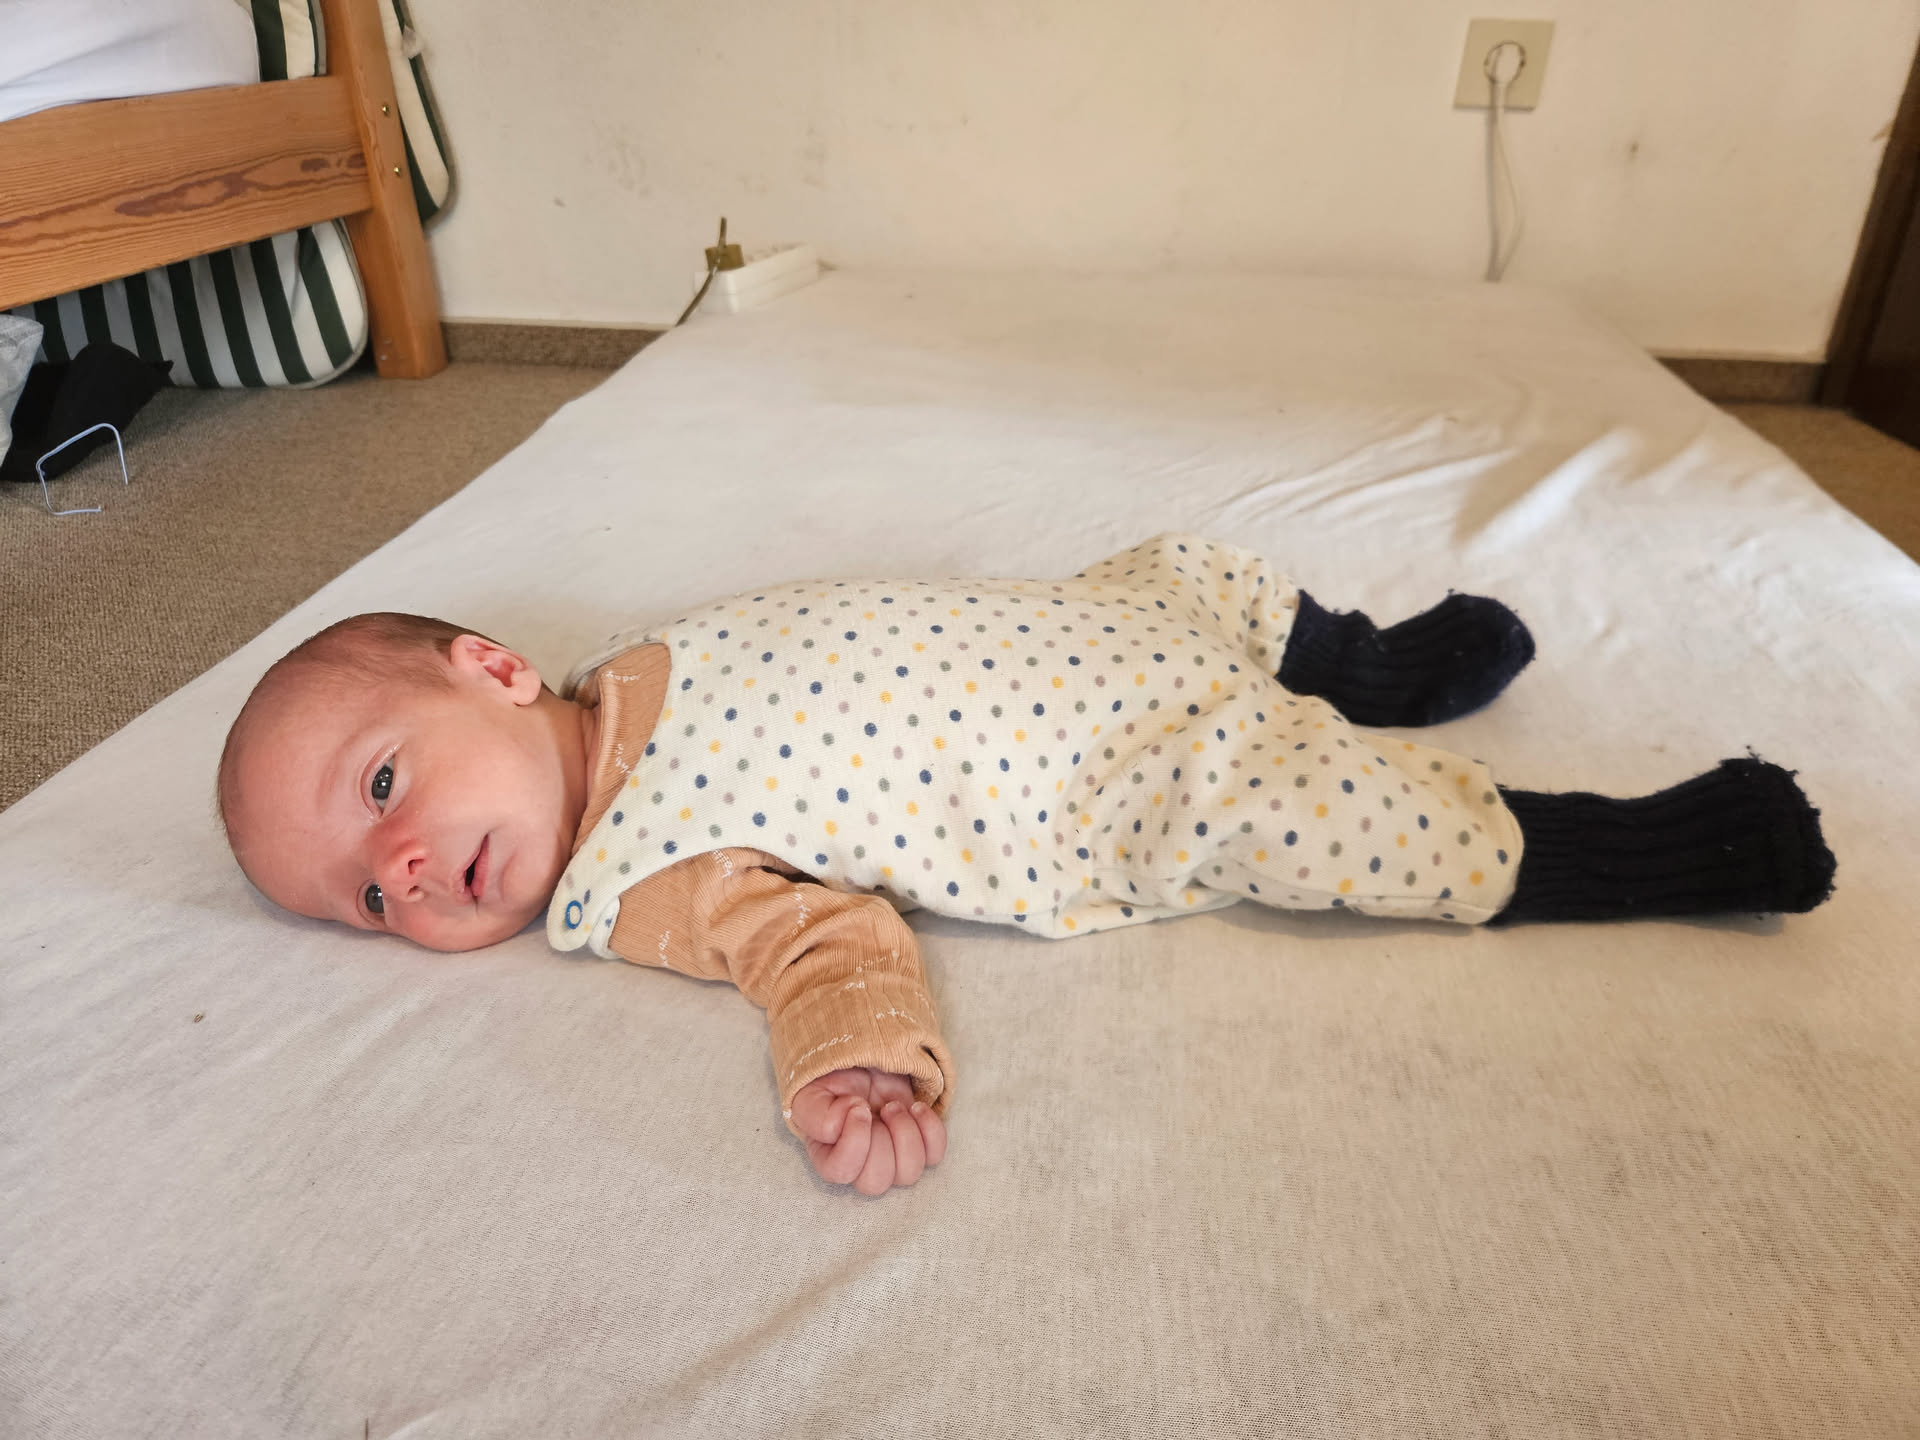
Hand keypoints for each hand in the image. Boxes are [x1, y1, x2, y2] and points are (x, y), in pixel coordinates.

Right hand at [789, 1067, 947, 1194]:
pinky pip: (934, 1155)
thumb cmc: (834, 1077)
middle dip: (882, 1141)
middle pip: (876, 1182)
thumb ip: (817, 1113)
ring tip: (894, 1106)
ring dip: (906, 1134)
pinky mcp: (919, 1144)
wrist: (863, 1060)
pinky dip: (931, 1130)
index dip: (854, 1141)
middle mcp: (860, 1165)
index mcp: (827, 1155)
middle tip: (879, 1109)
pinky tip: (916, 1107)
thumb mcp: (812, 1089)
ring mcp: (892, 1158)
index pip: (840, 1172)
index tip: (858, 1106)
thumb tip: (850, 1120)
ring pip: (908, 1174)